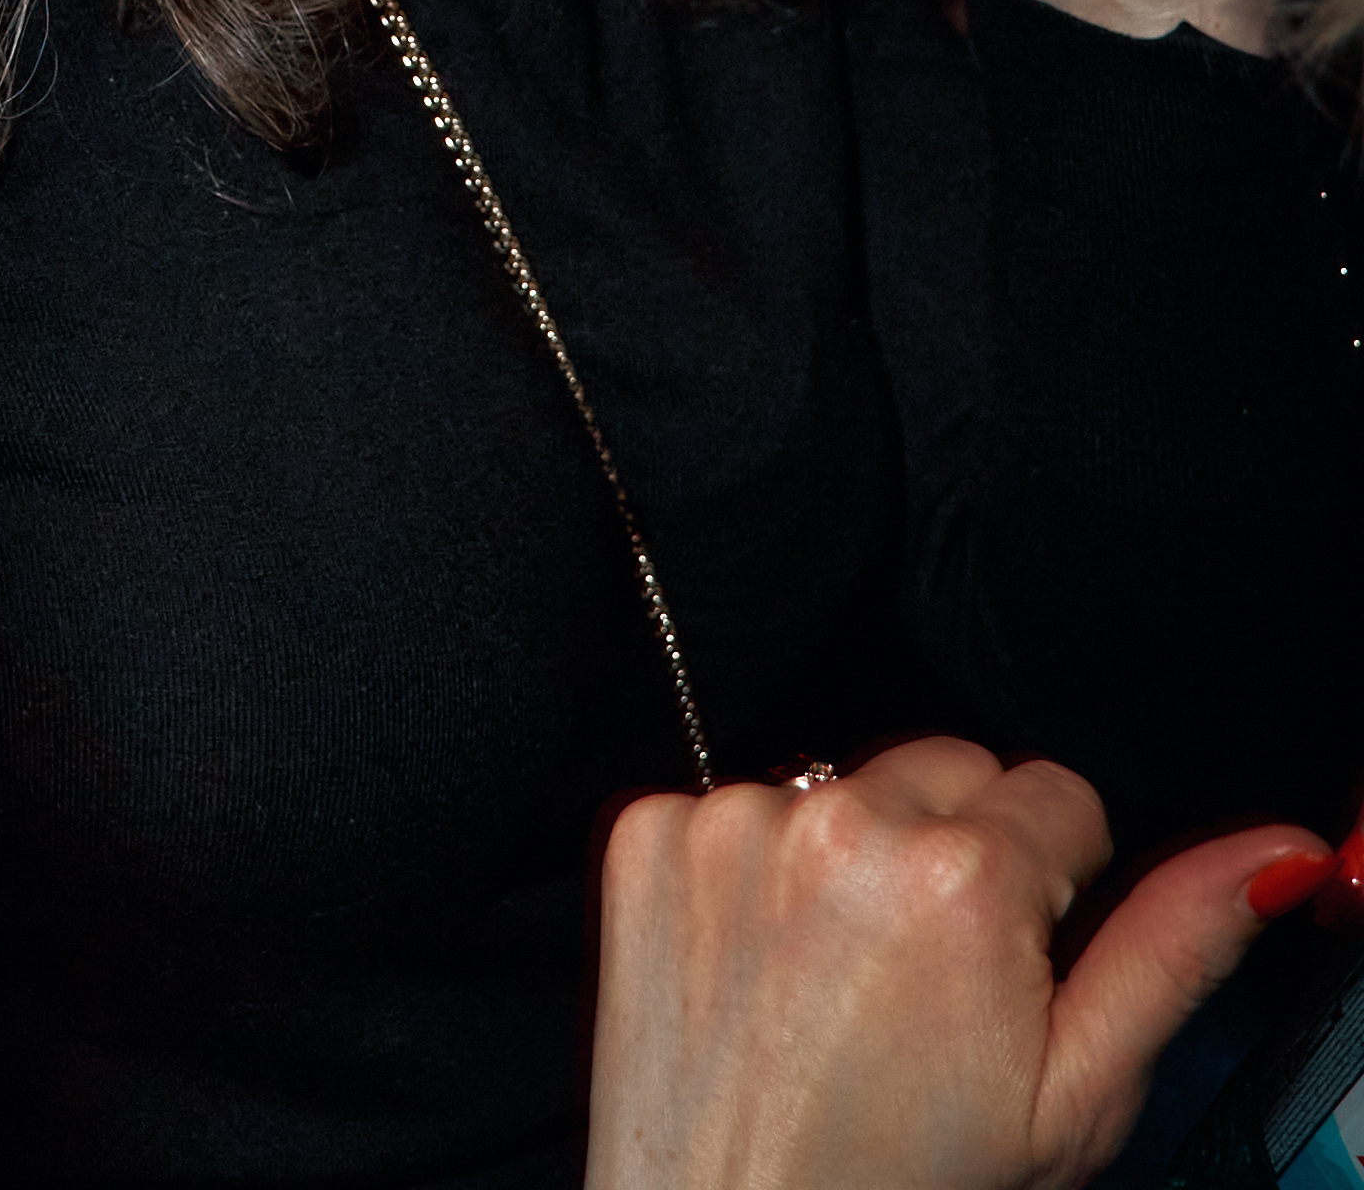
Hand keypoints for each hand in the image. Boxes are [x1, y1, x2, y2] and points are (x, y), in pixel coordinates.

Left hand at [587, 738, 1325, 1189]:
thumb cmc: (904, 1187)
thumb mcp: (1073, 1096)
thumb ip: (1173, 948)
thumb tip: (1267, 855)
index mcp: (963, 875)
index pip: (1060, 793)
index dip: (1052, 886)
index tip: (1013, 966)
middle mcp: (840, 818)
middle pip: (952, 768)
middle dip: (961, 853)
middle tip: (929, 987)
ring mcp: (733, 821)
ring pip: (846, 782)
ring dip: (855, 857)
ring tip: (841, 989)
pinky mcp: (648, 835)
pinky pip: (739, 804)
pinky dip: (756, 871)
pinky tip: (765, 970)